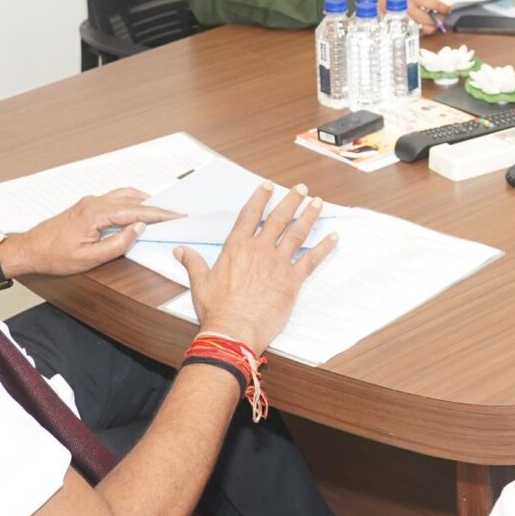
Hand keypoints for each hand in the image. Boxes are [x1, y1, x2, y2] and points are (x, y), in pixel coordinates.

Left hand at [2, 188, 176, 277]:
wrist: (30, 249)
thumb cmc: (55, 256)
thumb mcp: (91, 258)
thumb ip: (118, 243)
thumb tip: (139, 229)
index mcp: (96, 214)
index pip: (136, 211)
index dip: (158, 214)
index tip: (175, 215)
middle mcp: (93, 202)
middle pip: (133, 198)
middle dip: (155, 205)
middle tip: (173, 212)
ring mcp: (89, 202)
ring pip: (123, 195)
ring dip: (143, 201)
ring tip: (159, 210)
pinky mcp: (86, 206)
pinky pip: (114, 198)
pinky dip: (130, 201)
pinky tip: (135, 210)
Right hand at [175, 183, 338, 354]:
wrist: (233, 330)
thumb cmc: (216, 309)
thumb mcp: (199, 282)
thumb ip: (192, 263)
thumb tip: (180, 251)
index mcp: (237, 248)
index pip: (250, 215)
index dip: (260, 198)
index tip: (268, 186)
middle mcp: (259, 250)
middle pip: (278, 219)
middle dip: (291, 201)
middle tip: (301, 189)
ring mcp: (278, 264)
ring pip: (297, 234)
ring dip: (308, 216)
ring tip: (318, 203)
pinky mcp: (292, 281)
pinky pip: (312, 260)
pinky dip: (324, 247)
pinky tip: (334, 237)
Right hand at [376, 0, 447, 31]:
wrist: (367, 5)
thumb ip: (419, 0)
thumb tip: (437, 10)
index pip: (431, 3)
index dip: (442, 8)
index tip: (448, 10)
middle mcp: (406, 7)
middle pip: (430, 18)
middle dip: (438, 21)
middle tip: (441, 20)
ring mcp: (402, 20)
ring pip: (424, 28)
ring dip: (430, 28)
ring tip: (430, 25)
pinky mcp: (398, 29)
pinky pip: (415, 34)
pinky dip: (420, 32)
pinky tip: (418, 28)